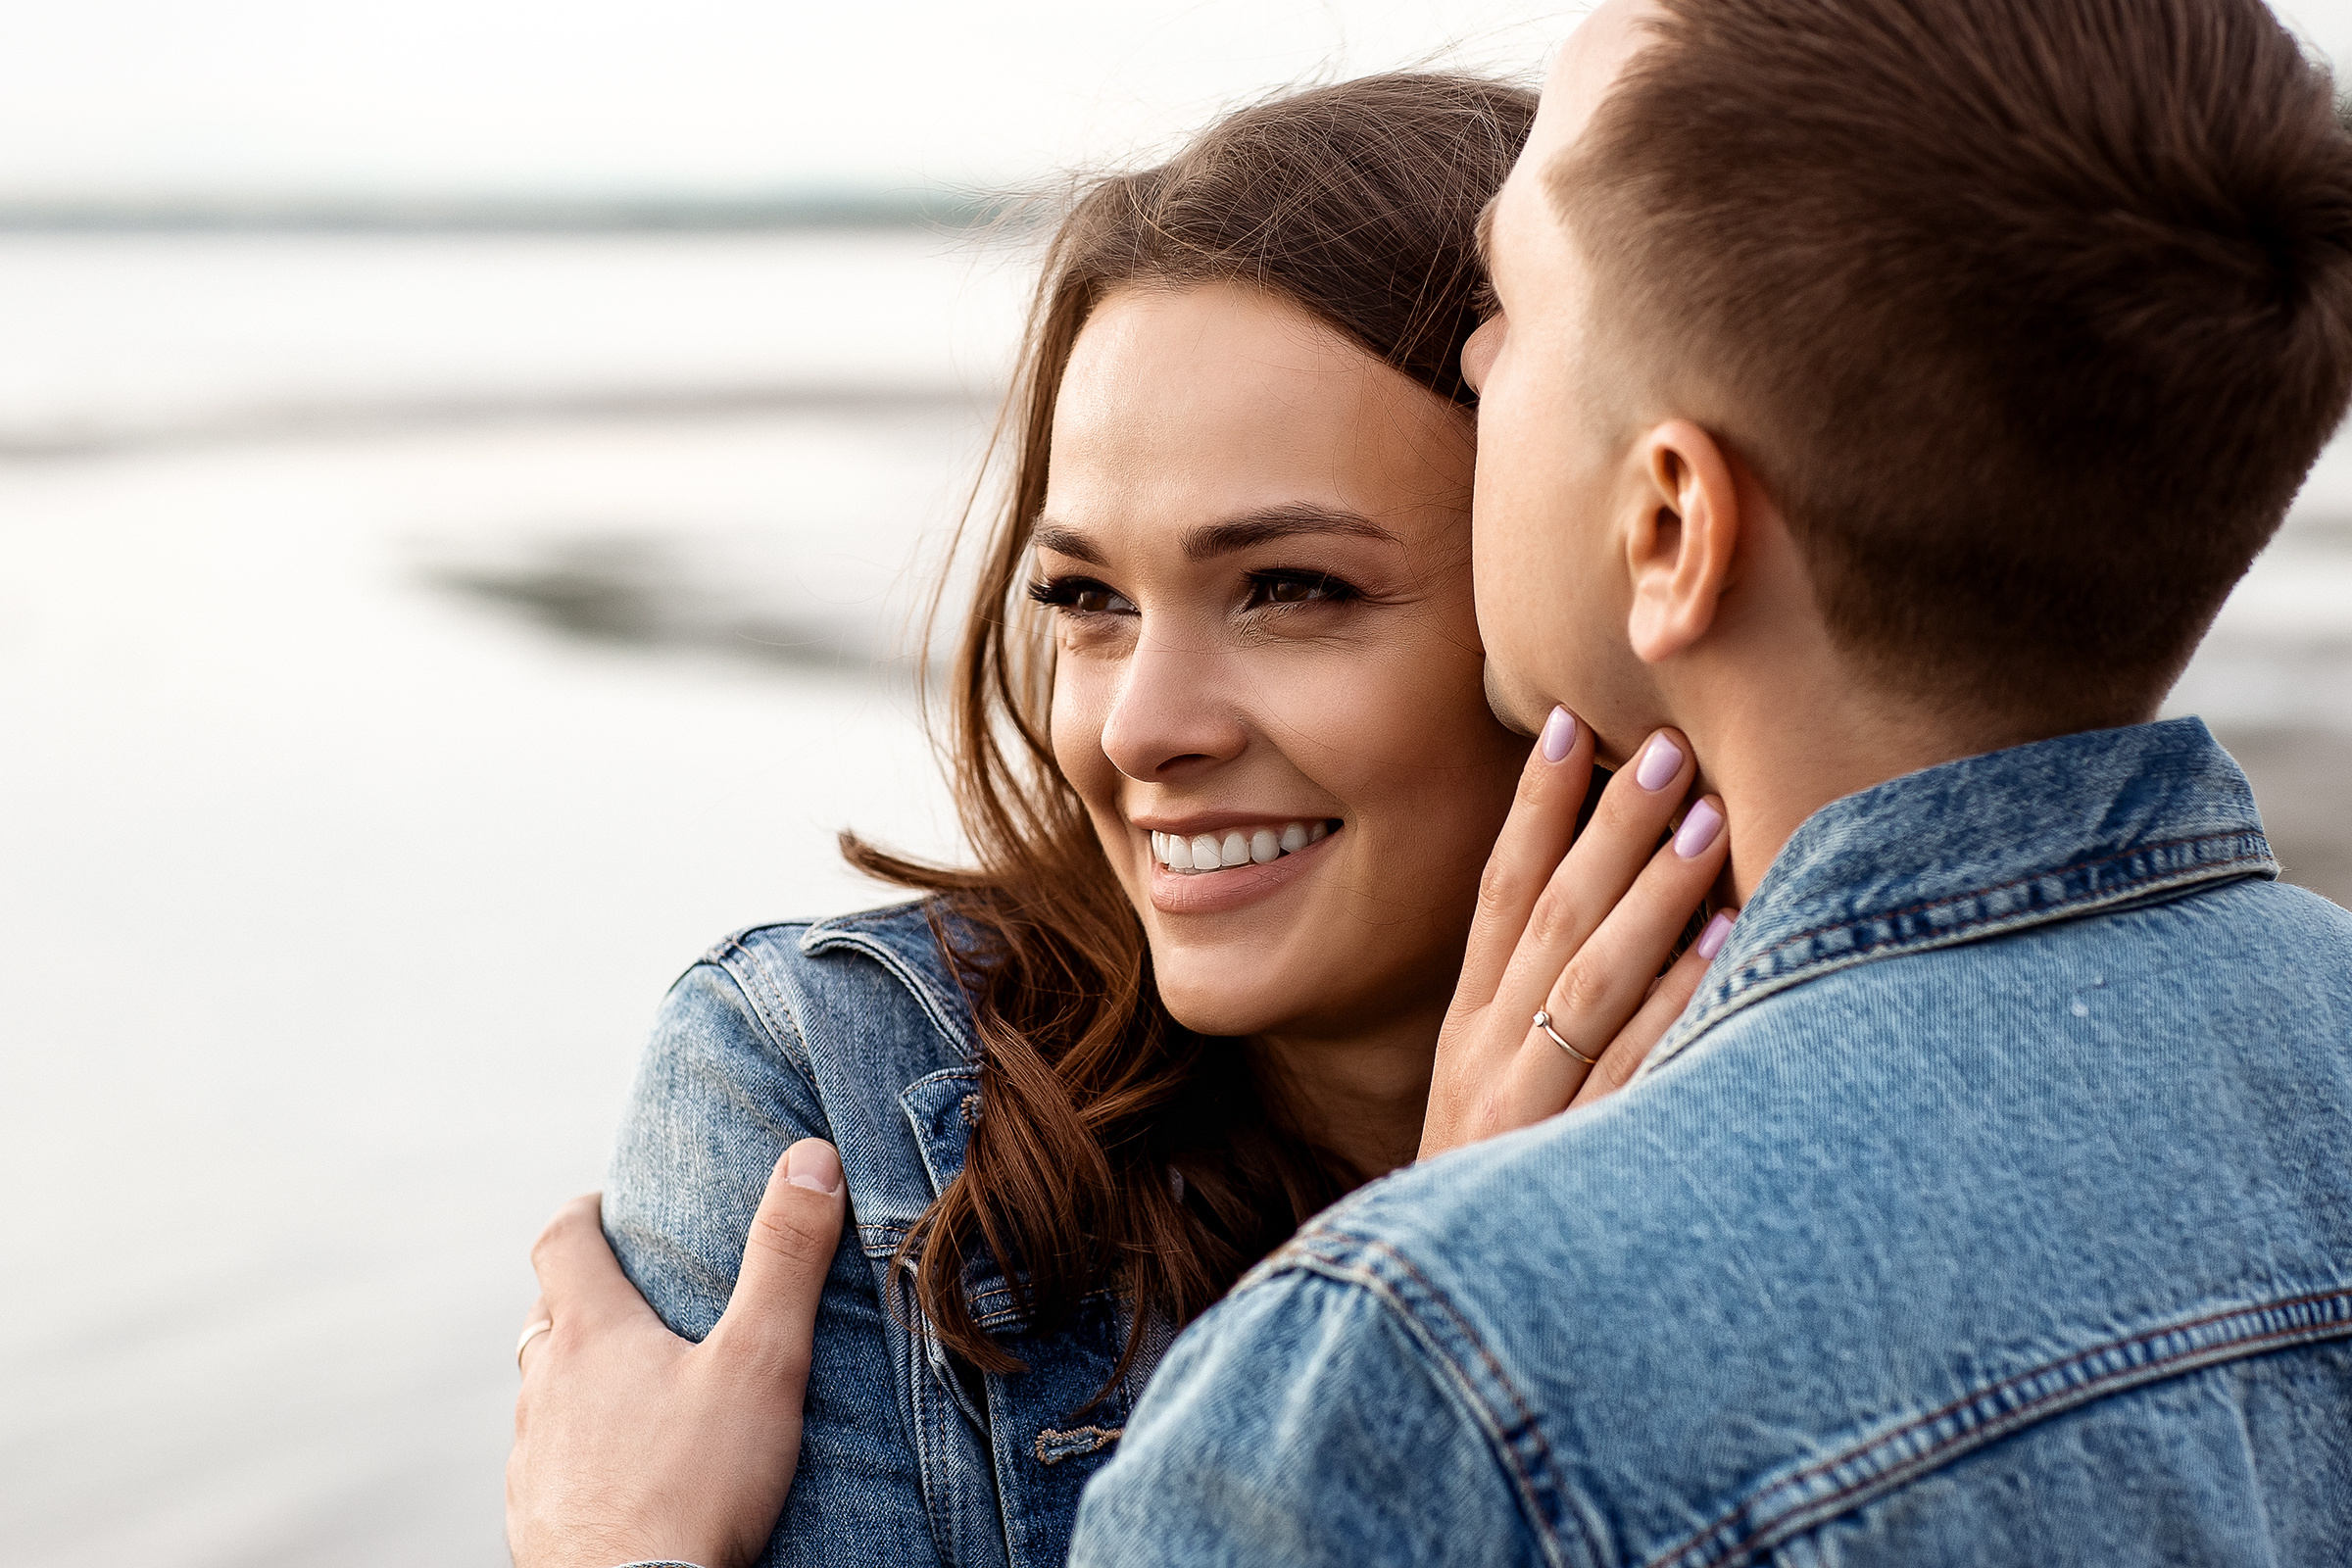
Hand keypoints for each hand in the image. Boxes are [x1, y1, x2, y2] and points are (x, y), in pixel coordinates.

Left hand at [506, 1138, 847, 1567]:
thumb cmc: (693, 1489)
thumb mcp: (761, 1363)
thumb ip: (786, 1260)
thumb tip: (811, 1159)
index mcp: (592, 1336)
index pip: (561, 1241)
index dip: (583, 1213)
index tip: (607, 1204)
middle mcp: (546, 1389)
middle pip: (549, 1318)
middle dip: (585, 1299)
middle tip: (636, 1298)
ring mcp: (533, 1459)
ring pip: (545, 1395)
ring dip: (580, 1380)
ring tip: (639, 1391)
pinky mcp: (536, 1520)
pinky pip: (550, 1464)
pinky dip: (580, 1451)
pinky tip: (626, 1475)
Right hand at [1419, 709, 1735, 1159]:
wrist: (1441, 1313)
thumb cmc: (1492, 1190)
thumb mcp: (1488, 1097)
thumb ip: (1533, 1015)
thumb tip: (1612, 915)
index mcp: (1470, 1030)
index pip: (1499, 896)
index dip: (1531, 809)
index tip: (1565, 725)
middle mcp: (1491, 1054)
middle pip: (1552, 919)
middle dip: (1609, 827)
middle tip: (1667, 748)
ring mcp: (1529, 1106)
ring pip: (1592, 982)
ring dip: (1651, 896)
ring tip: (1708, 821)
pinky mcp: (1571, 1161)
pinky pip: (1633, 1070)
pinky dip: (1675, 1004)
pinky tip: (1722, 947)